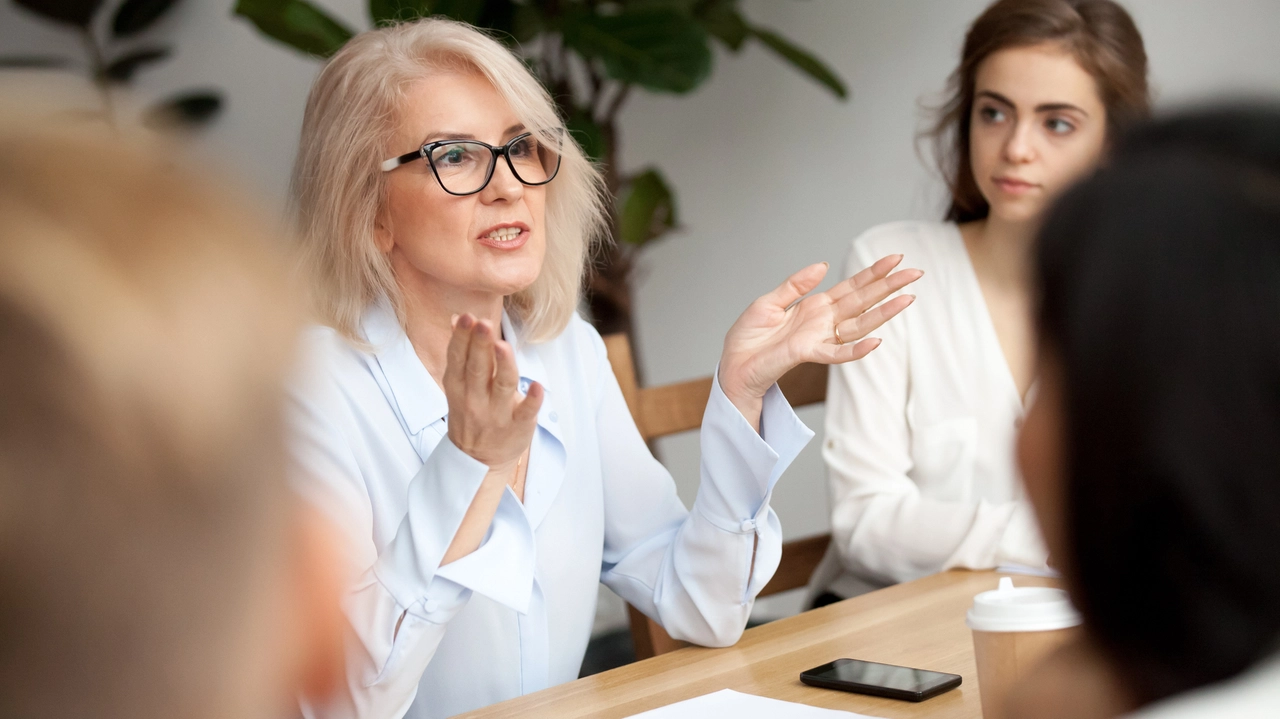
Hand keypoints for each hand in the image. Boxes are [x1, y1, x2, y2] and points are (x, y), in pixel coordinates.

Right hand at [444, 314, 542, 471]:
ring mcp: (497, 414)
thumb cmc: (471, 413)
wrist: (478, 460)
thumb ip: (461, 352)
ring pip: (501, 386)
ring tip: (502, 346)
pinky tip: (538, 387)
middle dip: (479, 345)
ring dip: (503, 366)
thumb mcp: (458, 386)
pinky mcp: (518, 427)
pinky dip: (531, 400)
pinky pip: (526, 413)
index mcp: (458, 386)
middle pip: (477, 369)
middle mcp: (475, 399)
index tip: (467, 317)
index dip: (462, 338)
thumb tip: (458, 317)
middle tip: (483, 323)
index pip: (458, 358)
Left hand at [719, 255, 921, 419]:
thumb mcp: (769, 302)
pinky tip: (876, 341)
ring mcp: (819, 338)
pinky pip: (837, 354)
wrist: (733, 365)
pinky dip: (856, 349)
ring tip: (908, 299)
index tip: (895, 259)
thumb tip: (822, 265)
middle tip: (915, 272)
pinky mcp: (808, 354)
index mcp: (815, 306)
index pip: (851, 287)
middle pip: (863, 301)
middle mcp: (823, 322)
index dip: (873, 273)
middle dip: (889, 287)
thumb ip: (795, 285)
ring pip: (859, 325)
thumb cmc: (748, 338)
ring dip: (884, 313)